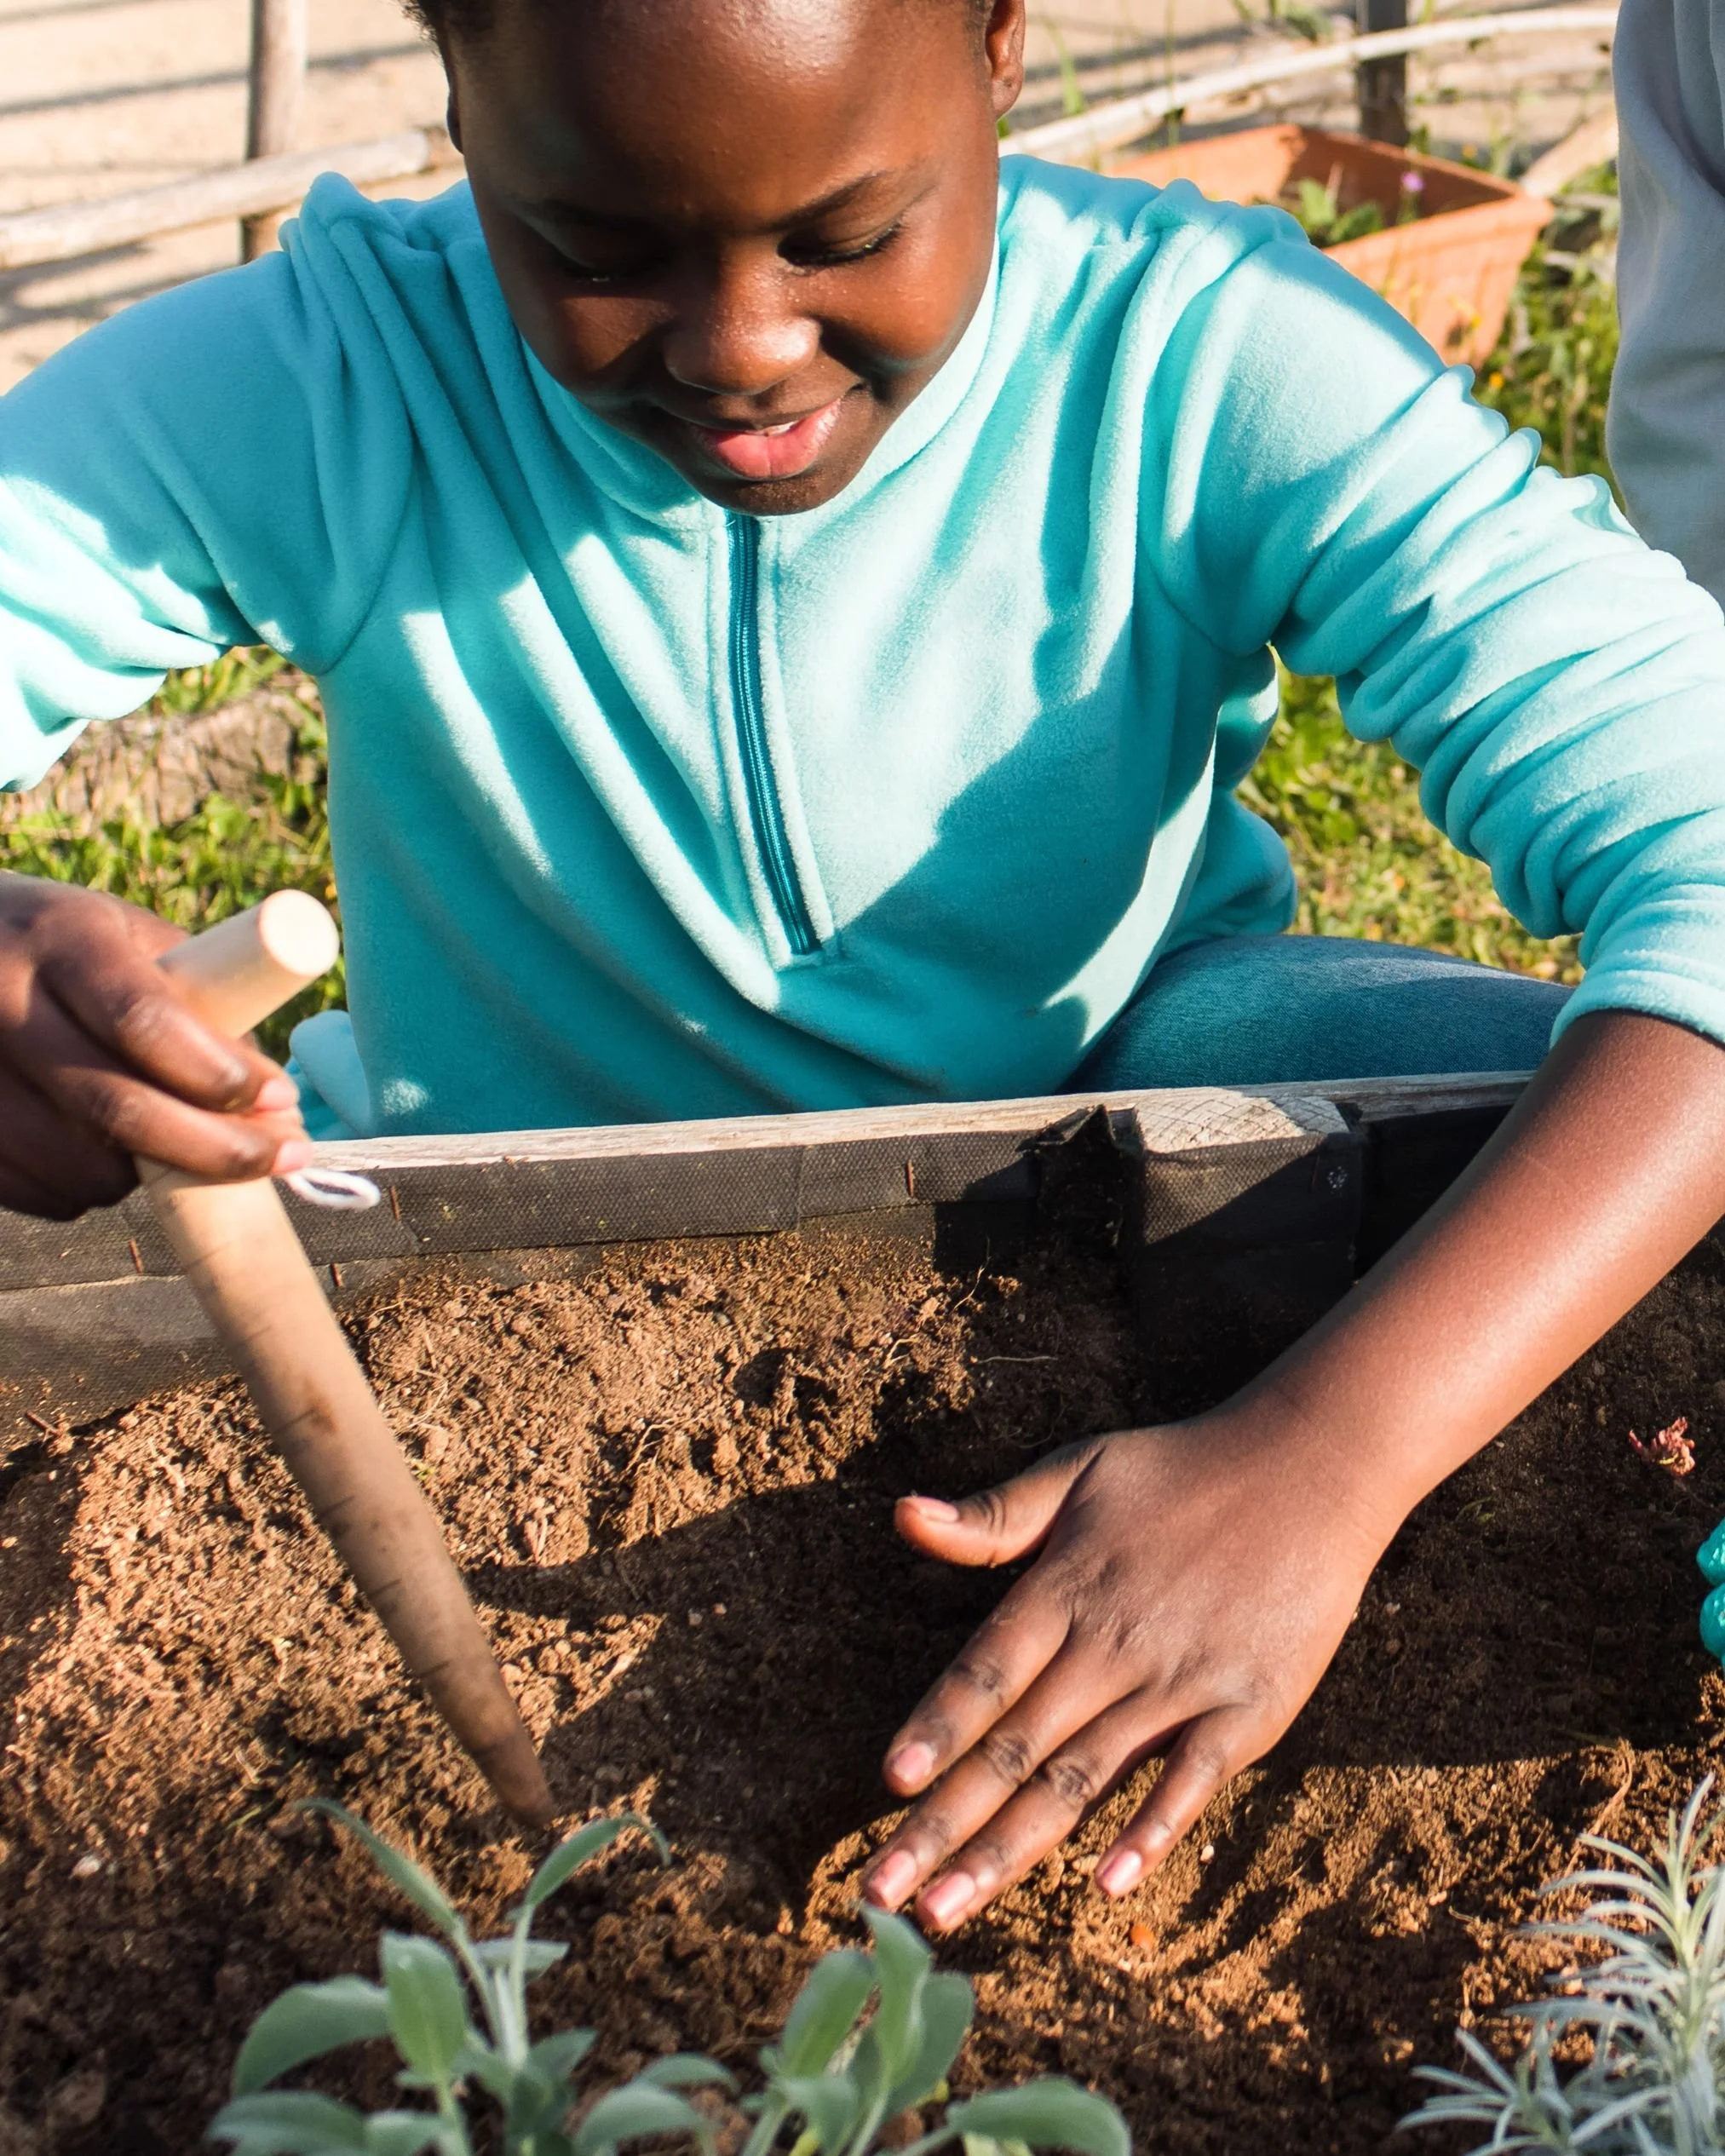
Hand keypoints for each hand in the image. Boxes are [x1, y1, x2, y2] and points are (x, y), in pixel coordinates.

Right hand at [0, 874, 312, 1218]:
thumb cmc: (70, 945)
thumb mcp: (131, 937)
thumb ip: (200, 1003)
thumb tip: (274, 1107)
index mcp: (59, 935)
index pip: (143, 1019)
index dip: (220, 1074)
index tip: (282, 1100)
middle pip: (115, 1107)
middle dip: (214, 1149)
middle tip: (280, 1158)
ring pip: (78, 1165)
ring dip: (153, 1177)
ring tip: (190, 1150)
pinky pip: (37, 1191)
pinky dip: (90, 1189)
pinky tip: (113, 1155)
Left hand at [862, 1412, 1389, 1928]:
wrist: (1311, 1469)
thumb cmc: (1182, 1472)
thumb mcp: (1078, 1472)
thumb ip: (993, 1516)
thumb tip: (902, 1516)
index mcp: (1065, 1590)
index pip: (984, 1673)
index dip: (935, 1728)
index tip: (888, 1783)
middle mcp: (1112, 1646)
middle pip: (1014, 1748)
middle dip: (943, 1825)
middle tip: (880, 1895)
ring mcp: (1179, 1683)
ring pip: (1081, 1780)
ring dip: (1010, 1850)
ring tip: (947, 1912)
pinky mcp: (1247, 1710)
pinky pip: (1190, 1778)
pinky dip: (1149, 1829)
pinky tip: (1106, 1883)